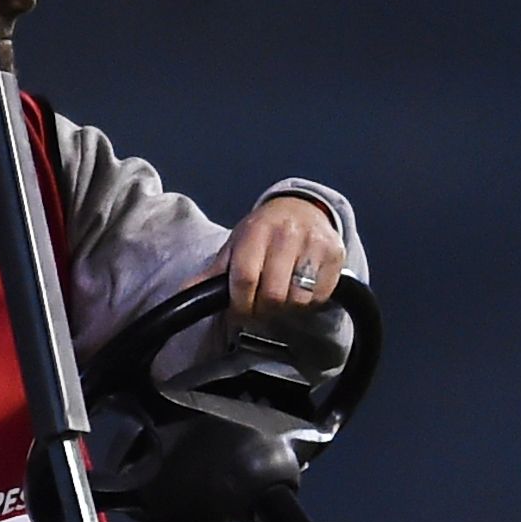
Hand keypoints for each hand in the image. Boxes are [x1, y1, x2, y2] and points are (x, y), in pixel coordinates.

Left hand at [223, 195, 347, 328]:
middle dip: (262, 310)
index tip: (239, 313)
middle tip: (260, 309)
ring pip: (298, 299)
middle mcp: (287, 234)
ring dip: (287, 309)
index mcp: (256, 232)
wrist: (302, 208)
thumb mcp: (235, 245)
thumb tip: (184, 292)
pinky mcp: (336, 254)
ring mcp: (314, 244)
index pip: (245, 278)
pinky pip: (321, 296)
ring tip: (280, 300)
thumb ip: (212, 273)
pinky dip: (309, 303)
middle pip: (273, 294)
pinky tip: (300, 292)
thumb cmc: (263, 231)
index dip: (240, 305)